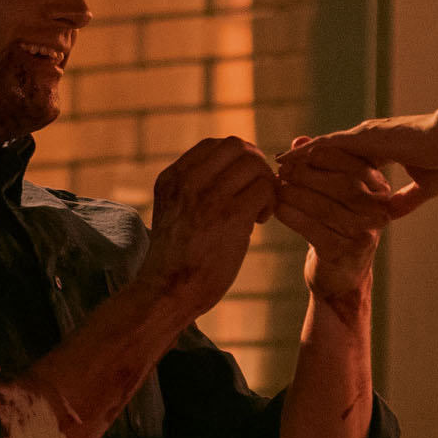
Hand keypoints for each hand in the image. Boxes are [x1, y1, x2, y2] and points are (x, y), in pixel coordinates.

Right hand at [141, 136, 277, 306]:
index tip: (240, 184)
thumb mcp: (175, 213)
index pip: (213, 144)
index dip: (236, 159)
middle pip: (237, 145)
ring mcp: (208, 195)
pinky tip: (260, 221)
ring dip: (265, 184)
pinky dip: (270, 201)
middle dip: (255, 165)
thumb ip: (195, 190)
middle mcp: (187, 180)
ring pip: (254, 164)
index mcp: (172, 177)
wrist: (166, 293)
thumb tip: (237, 175)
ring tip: (258, 211)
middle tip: (256, 193)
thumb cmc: (177, 261)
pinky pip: (265, 187)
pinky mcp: (230, 214)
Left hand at [273, 150, 395, 300]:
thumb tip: (299, 141)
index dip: (324, 156)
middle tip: (282, 171)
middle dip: (308, 175)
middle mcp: (378, 211)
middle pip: (343, 185)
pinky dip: (293, 217)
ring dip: (297, 195)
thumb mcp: (331, 193)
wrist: (340, 276)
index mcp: (379, 190)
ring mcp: (364, 234)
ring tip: (277, 188)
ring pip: (326, 207)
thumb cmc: (334, 226)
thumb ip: (318, 166)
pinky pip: (314, 230)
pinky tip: (278, 209)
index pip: (354, 165)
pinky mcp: (344, 254)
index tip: (296, 154)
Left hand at [285, 114, 437, 216]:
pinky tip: (287, 159)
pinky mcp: (361, 138)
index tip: (313, 176)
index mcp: (383, 149)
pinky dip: (305, 152)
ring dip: (300, 157)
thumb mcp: (425, 186)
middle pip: (330, 153)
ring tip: (278, 165)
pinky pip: (325, 146)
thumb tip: (393, 212)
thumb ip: (407, 198)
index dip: (330, 169)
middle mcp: (369, 140)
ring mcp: (364, 136)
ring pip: (323, 148)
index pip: (349, 161)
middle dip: (308, 163)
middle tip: (284, 171)